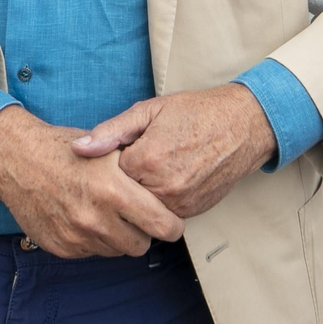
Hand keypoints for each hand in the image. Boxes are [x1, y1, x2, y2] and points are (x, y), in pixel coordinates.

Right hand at [0, 107, 185, 257]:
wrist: (16, 158)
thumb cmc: (64, 150)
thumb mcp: (107, 149)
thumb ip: (138, 173)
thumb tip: (168, 192)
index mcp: (113, 190)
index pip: (162, 225)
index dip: (171, 224)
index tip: (170, 220)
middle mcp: (96, 219)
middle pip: (142, 245)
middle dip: (143, 231)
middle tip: (134, 215)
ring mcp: (77, 237)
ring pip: (117, 251)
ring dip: (117, 236)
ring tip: (105, 212)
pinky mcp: (62, 248)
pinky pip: (91, 252)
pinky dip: (93, 239)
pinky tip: (83, 216)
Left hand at [70, 84, 275, 218]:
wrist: (242, 126)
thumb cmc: (195, 112)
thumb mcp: (149, 110)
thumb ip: (111, 131)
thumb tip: (79, 148)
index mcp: (146, 160)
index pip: (109, 174)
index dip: (113, 161)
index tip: (124, 149)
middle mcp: (162, 187)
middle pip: (125, 195)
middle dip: (126, 180)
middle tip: (142, 158)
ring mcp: (180, 203)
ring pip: (144, 208)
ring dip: (144, 192)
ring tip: (156, 167)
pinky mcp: (193, 212)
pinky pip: (165, 213)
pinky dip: (162, 199)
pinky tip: (170, 177)